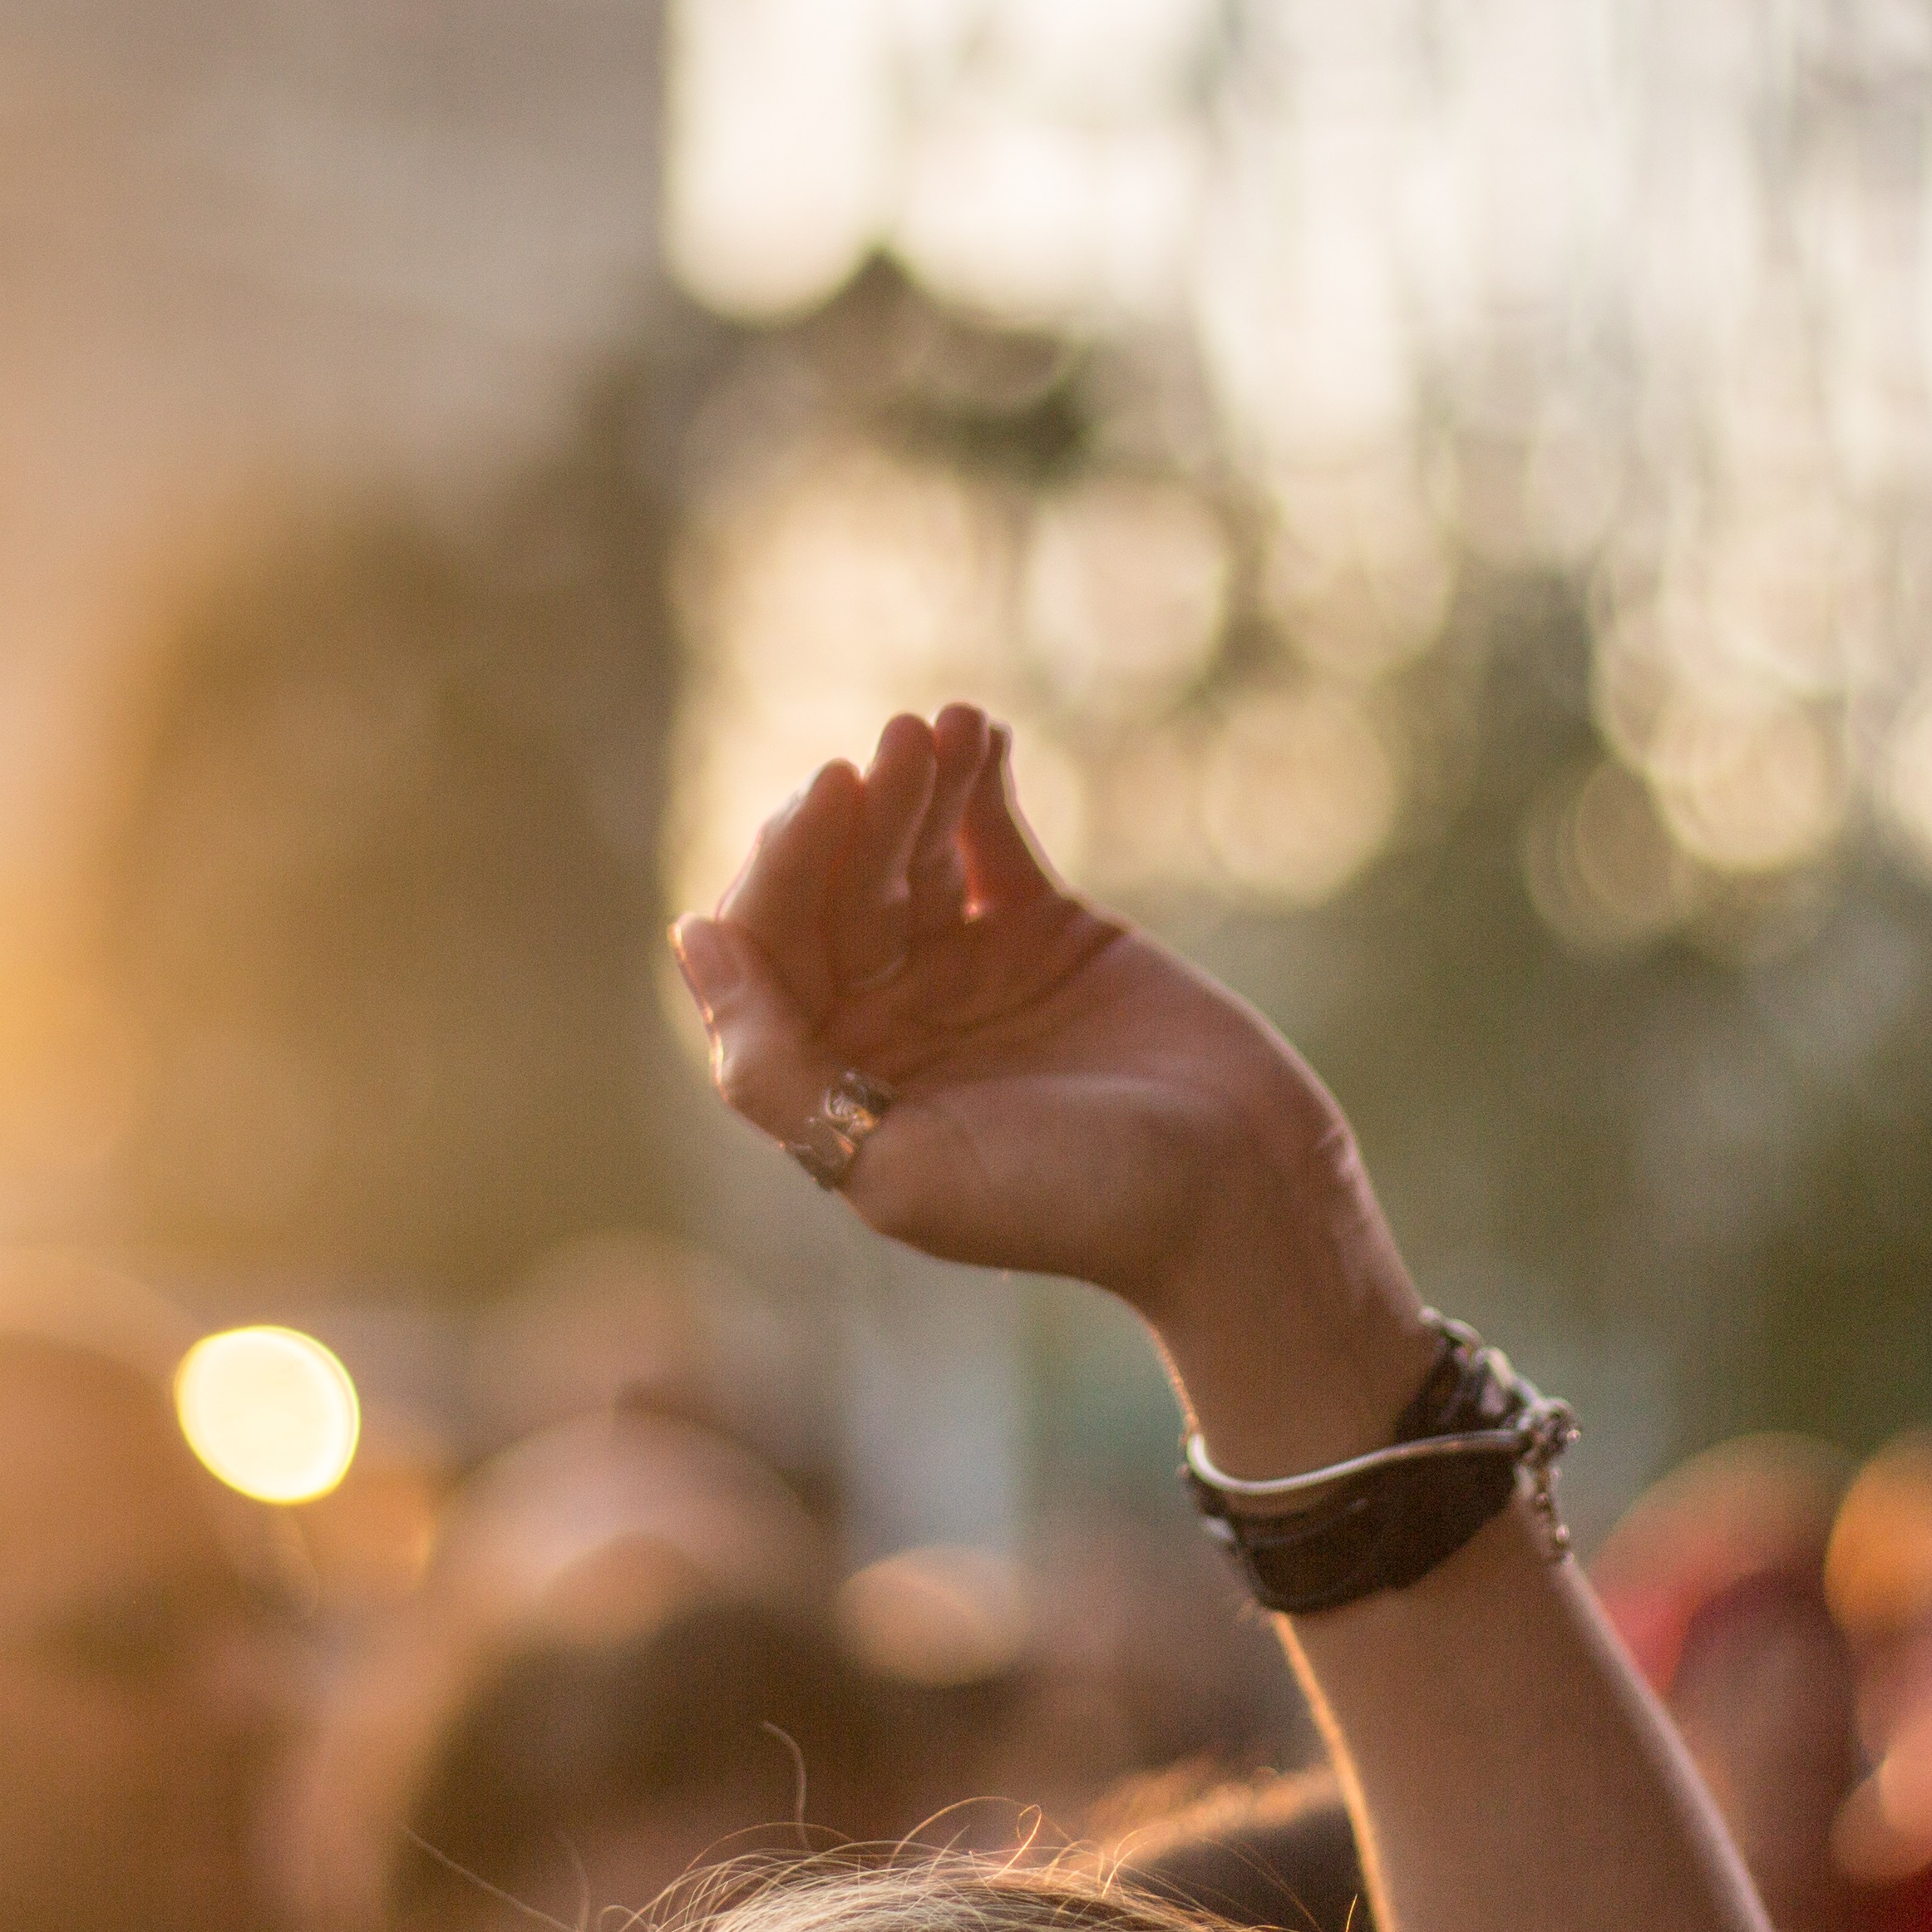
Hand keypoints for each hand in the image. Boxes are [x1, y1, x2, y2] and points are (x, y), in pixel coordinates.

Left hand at [671, 705, 1426, 1454]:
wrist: (1236, 1197)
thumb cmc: (1072, 1203)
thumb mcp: (898, 1166)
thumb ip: (776, 1072)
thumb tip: (695, 940)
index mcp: (838, 1085)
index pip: (772, 953)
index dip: (784, 869)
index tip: (827, 801)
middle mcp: (889, 1023)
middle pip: (836, 892)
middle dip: (853, 817)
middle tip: (887, 751)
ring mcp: (966, 973)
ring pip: (909, 857)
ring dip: (913, 788)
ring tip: (936, 727)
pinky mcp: (1045, 934)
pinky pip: (991, 844)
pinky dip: (979, 788)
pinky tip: (978, 734)